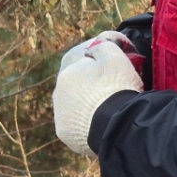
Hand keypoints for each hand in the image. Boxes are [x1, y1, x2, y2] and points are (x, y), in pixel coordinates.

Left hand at [54, 37, 142, 155]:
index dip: (96, 50)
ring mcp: (60, 115)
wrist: (117, 125)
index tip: (113, 50)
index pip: (79, 54)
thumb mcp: (115, 57)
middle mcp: (58, 93)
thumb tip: (99, 43)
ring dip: (87, 98)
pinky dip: (87, 118)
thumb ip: (104, 45)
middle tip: (112, 78)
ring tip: (108, 101)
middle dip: (90, 77)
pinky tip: (102, 118)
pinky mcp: (66, 134)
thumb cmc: (117, 87)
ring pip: (74, 102)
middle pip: (74, 80)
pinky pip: (77, 121)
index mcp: (68, 72)